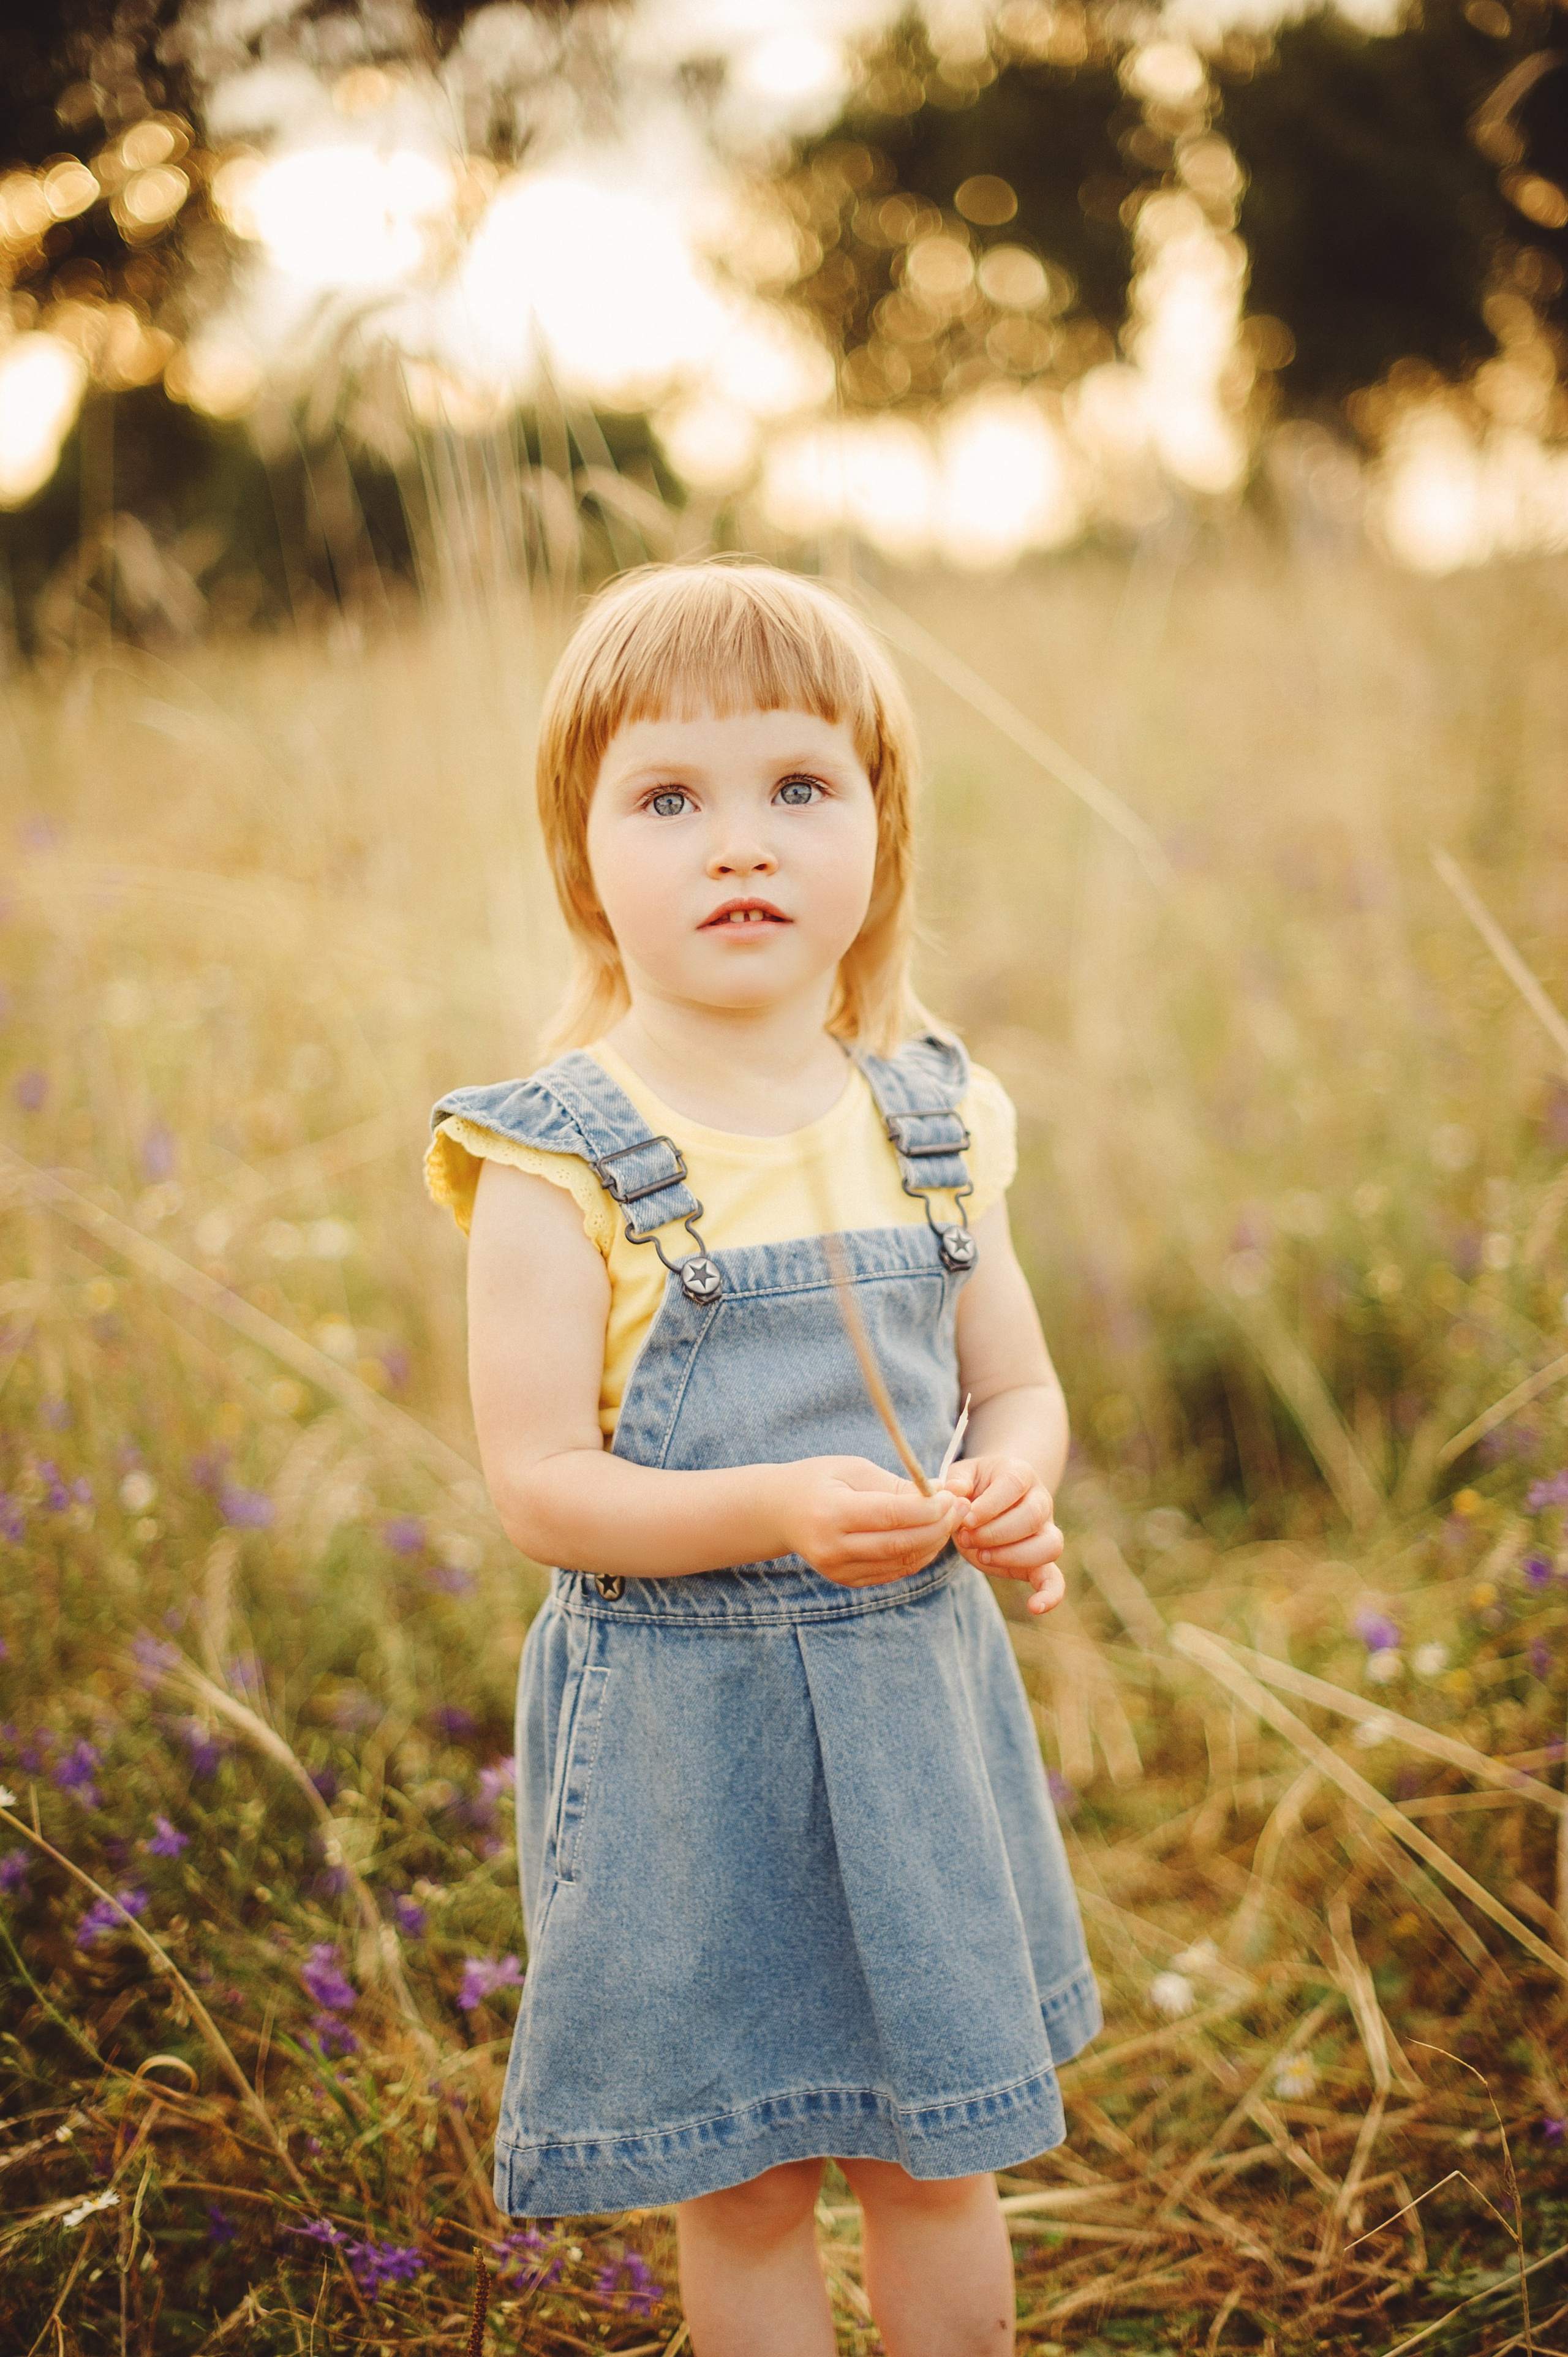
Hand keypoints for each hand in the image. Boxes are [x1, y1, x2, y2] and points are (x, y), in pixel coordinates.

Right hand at [780, 1456, 963, 1588]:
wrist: (780, 1511)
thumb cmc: (820, 1480)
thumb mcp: (854, 1469)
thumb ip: (897, 1485)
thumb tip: (944, 1494)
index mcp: (831, 1513)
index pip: (891, 1515)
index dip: (929, 1509)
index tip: (953, 1497)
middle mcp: (832, 1547)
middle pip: (900, 1543)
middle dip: (939, 1527)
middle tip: (962, 1509)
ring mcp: (838, 1569)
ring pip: (901, 1561)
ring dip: (934, 1543)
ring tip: (950, 1520)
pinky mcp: (846, 1581)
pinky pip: (894, 1572)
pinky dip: (918, 1555)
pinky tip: (931, 1537)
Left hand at [943, 1456, 1064, 1615]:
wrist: (988, 1500)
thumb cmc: (974, 1488)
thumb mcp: (962, 1476)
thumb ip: (956, 1481)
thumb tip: (954, 1494)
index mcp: (1020, 1474)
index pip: (1014, 1486)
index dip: (989, 1505)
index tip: (966, 1518)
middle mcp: (1040, 1501)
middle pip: (1032, 1516)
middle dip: (994, 1532)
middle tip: (966, 1536)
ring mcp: (1045, 1532)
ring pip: (1048, 1546)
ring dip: (1012, 1556)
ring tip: (981, 1555)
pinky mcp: (1040, 1561)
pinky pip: (1055, 1579)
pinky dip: (1050, 1595)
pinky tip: (1035, 1607)